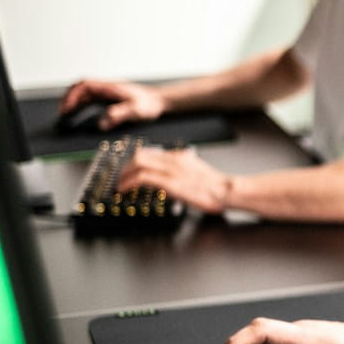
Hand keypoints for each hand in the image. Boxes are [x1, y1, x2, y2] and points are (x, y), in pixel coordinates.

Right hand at [59, 78, 165, 130]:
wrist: (160, 101)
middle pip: (80, 86)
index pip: (85, 85)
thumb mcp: (136, 110)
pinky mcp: (108, 98)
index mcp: (110, 87)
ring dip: (73, 100)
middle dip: (68, 97)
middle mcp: (106, 87)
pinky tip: (76, 113)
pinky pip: (89, 99)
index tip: (67, 108)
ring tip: (64, 114)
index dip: (73, 95)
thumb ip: (120, 115)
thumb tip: (102, 123)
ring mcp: (106, 92)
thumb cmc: (149, 104)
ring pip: (83, 93)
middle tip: (62, 112)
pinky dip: (80, 104)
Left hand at [115, 145, 232, 212]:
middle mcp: (172, 159)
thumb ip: (187, 166)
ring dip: (124, 175)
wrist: (224, 191)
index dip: (135, 160)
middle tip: (121, 178)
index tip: (129, 169)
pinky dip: (129, 183)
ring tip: (119, 185)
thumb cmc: (216, 186)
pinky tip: (124, 190)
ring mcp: (169, 169)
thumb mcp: (199, 170)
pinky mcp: (167, 181)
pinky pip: (141, 178)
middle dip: (126, 167)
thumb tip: (180, 168)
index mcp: (180, 156)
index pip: (151, 152)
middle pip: (140, 155)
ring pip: (137, 164)